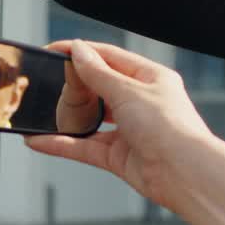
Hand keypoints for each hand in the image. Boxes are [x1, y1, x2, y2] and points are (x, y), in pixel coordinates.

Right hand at [26, 39, 215, 212]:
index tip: (55, 49)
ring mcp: (129, 131)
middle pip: (99, 87)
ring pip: (91, 119)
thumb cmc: (170, 128)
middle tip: (46, 78)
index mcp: (150, 79)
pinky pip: (84, 147)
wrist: (184, 174)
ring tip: (41, 109)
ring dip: (67, 116)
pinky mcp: (118, 157)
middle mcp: (141, 103)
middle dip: (73, 84)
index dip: (82, 51)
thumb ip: (98, 73)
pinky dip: (62, 144)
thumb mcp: (128, 91)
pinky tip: (40, 140)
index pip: (110, 57)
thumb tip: (79, 51)